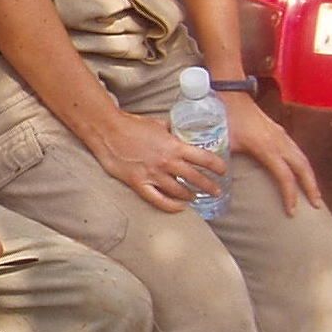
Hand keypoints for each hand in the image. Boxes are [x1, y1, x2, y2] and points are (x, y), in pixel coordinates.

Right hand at [92, 109, 226, 213]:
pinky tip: (179, 207)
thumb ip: (170, 132)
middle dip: (209, 186)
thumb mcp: (157, 124)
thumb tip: (178, 133)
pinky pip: (159, 200)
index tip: (223, 170)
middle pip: (196, 178)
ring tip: (195, 198)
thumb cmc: (131, 125)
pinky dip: (171, 206)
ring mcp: (154, 174)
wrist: (108, 130)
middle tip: (217, 191)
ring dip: (191, 196)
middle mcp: (167, 162)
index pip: (203, 158)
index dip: (217, 166)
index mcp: (174, 146)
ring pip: (179, 191)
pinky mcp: (139, 183)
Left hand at [223, 93, 323, 213]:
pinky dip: (303, 165)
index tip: (292, 211)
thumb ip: (224, 163)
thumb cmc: (223, 117)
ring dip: (310, 177)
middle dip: (311, 187)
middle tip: (316, 206)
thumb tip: (219, 184)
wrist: (229, 92)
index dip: (289, 195)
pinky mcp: (280, 131)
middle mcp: (279, 140)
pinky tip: (302, 174)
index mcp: (265, 146)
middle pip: (303, 168)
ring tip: (314, 194)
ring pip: (303, 158)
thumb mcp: (222, 143)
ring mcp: (281, 134)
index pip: (284, 176)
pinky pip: (297, 151)